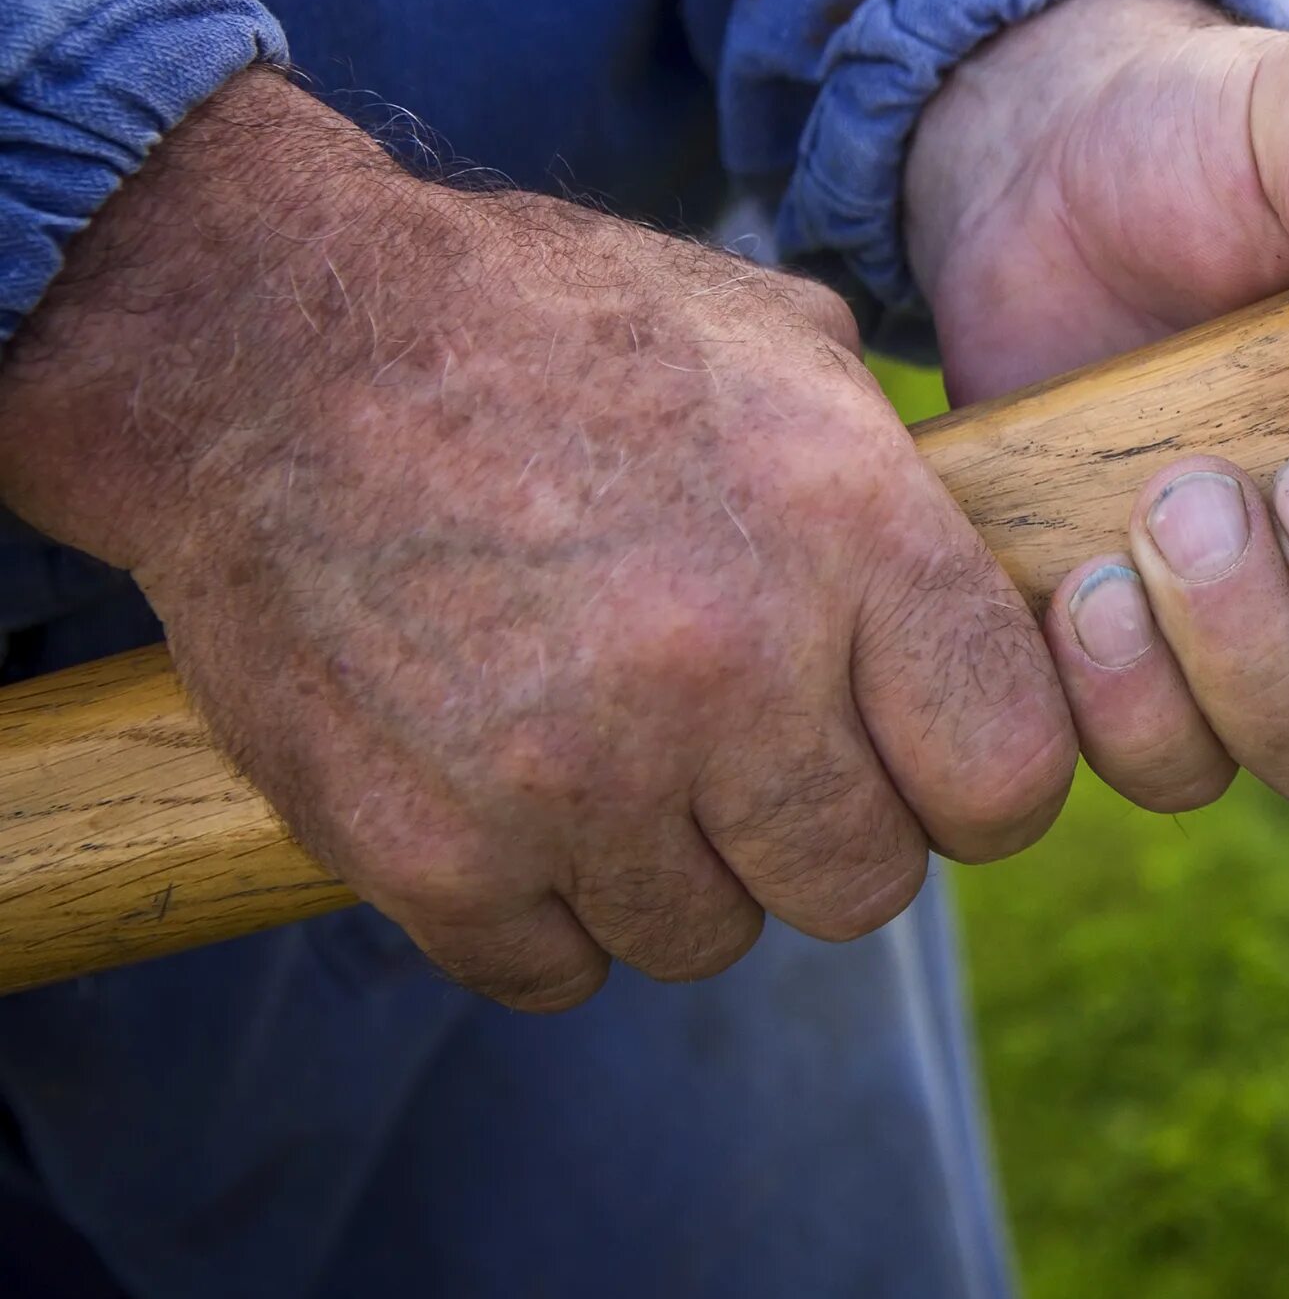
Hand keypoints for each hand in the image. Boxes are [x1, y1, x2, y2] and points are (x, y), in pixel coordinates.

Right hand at [0, 70, 1073, 1008]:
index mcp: (850, 534)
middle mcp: (730, 667)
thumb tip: (996, 587)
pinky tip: (514, 791)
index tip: (927, 755)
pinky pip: (555, 968)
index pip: (1011, 774)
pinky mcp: (433, 852)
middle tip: (753, 753)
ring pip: (710, 936)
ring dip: (677, 868)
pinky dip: (541, 907)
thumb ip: (899, 484)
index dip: (977, 778)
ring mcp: (577, 775)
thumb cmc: (546, 331)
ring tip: (615, 746)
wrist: (268, 348)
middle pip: (866, 885)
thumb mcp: (773, 342)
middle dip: (825, 831)